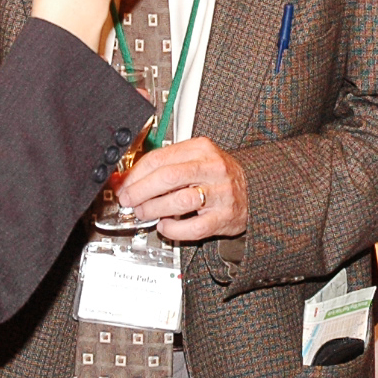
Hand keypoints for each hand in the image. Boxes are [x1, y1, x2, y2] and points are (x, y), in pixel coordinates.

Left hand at [118, 137, 248, 240]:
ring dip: (154, 209)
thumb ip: (164, 165)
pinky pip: (193, 227)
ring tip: (144, 213)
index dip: (136, 174)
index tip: (123, 184)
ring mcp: (220, 193)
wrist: (254, 190)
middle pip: (168, 177)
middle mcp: (212, 168)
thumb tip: (127, 179)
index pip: (160, 157)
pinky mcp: (224, 217)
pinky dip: (174, 229)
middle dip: (140, 191)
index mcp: (201, 149)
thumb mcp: (194, 160)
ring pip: (179, 201)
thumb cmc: (216, 176)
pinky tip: (165, 226)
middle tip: (129, 200)